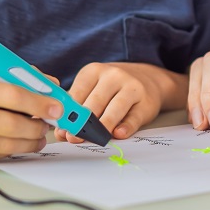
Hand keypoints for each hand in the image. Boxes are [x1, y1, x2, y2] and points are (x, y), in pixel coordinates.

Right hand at [0, 73, 61, 165]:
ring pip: (7, 145)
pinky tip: (21, 143)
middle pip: (12, 125)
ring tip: (39, 135)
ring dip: (31, 141)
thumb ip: (15, 80)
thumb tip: (50, 85)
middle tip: (48, 124)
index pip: (12, 95)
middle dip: (38, 126)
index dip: (39, 102)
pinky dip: (14, 150)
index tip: (57, 107)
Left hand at [55, 62, 179, 142]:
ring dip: (104, 124)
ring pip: (115, 107)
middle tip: (74, 137)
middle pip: (95, 101)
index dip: (68, 113)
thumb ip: (77, 109)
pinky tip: (118, 134)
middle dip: (83, 121)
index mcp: (94, 71)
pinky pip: (134, 116)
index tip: (62, 129)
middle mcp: (113, 75)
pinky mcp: (146, 102)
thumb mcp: (93, 89)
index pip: (78, 93)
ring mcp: (131, 87)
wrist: (147, 78)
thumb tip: (61, 132)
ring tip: (95, 137)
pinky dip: (126, 126)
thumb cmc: (112, 88)